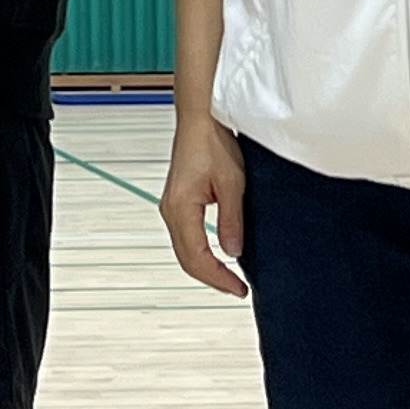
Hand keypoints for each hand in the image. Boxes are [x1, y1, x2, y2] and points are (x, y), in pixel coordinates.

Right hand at [160, 115, 249, 296]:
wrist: (200, 119)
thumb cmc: (213, 142)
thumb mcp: (233, 184)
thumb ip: (231, 221)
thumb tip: (233, 252)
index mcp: (181, 208)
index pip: (197, 258)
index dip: (219, 278)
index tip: (239, 289)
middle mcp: (170, 210)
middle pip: (187, 259)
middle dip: (212, 278)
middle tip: (237, 289)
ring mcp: (171, 206)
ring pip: (184, 249)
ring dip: (205, 266)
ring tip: (229, 277)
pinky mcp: (177, 201)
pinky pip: (185, 236)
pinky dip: (200, 251)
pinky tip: (217, 254)